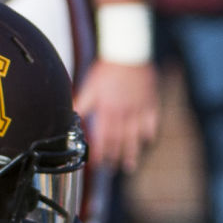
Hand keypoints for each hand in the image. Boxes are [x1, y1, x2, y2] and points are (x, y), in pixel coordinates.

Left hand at [76, 58, 158, 173]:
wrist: (129, 51)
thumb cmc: (108, 68)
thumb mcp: (91, 85)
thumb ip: (83, 103)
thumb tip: (70, 116)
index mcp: (108, 108)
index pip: (104, 136)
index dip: (100, 152)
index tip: (97, 164)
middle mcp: (125, 112)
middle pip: (120, 140)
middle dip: (115, 157)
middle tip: (112, 170)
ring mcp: (140, 108)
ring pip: (136, 135)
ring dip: (133, 152)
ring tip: (130, 166)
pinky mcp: (151, 102)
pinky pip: (152, 122)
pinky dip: (150, 134)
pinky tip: (147, 143)